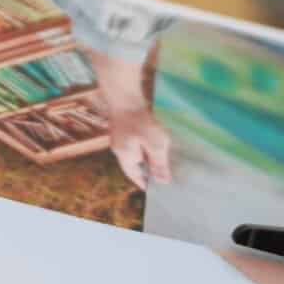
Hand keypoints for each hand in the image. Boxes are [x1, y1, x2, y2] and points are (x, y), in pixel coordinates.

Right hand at [88, 47, 172, 189]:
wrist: (125, 94)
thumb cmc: (139, 121)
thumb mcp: (155, 145)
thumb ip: (159, 164)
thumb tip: (164, 182)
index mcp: (125, 157)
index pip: (135, 176)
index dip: (144, 183)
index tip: (154, 189)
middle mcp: (120, 148)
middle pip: (135, 165)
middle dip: (147, 169)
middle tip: (162, 174)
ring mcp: (121, 136)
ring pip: (136, 152)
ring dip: (148, 155)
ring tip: (162, 158)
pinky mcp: (125, 125)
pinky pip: (137, 140)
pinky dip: (146, 143)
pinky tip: (155, 140)